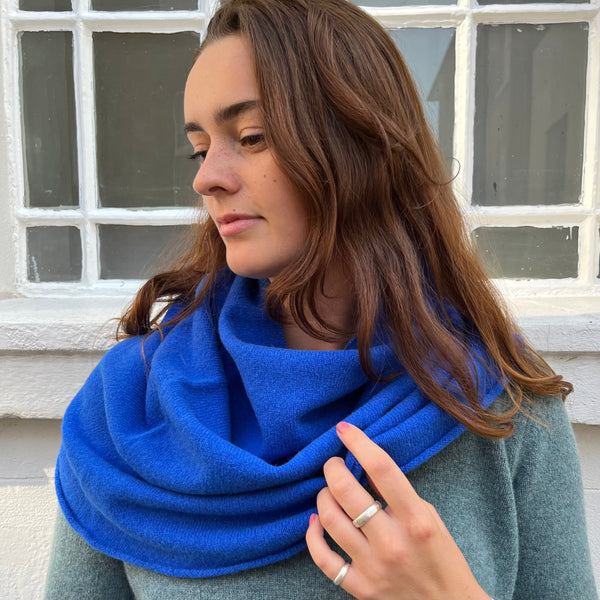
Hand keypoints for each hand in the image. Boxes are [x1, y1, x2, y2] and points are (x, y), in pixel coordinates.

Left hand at [305, 421, 490, 599]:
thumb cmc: (442, 557)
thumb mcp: (429, 516)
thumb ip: (398, 494)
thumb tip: (364, 467)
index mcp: (416, 519)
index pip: (382, 469)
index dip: (359, 442)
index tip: (344, 429)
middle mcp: (393, 542)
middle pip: (346, 491)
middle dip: (333, 468)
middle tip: (334, 463)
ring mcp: (374, 567)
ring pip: (329, 518)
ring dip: (323, 495)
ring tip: (329, 490)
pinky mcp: (361, 588)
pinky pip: (323, 558)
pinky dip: (312, 535)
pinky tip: (315, 520)